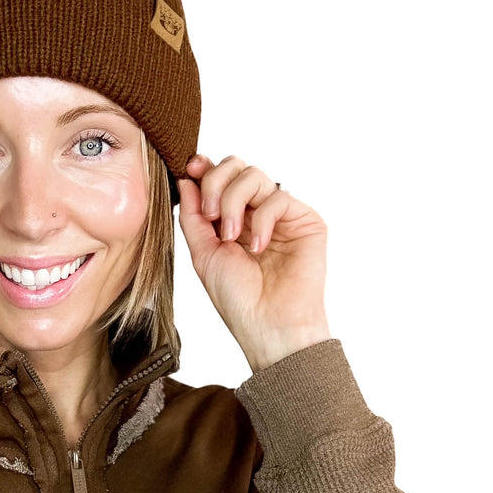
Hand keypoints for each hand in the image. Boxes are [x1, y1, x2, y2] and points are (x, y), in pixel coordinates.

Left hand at [177, 153, 331, 370]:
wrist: (268, 326)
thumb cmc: (238, 298)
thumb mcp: (203, 254)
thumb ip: (193, 216)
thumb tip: (187, 178)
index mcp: (231, 218)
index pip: (219, 178)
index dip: (204, 168)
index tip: (190, 169)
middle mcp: (256, 212)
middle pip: (236, 166)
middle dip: (215, 183)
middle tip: (210, 216)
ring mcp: (281, 215)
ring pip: (254, 175)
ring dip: (234, 201)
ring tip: (232, 238)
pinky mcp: (305, 220)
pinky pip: (278, 197)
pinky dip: (262, 219)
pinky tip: (258, 247)